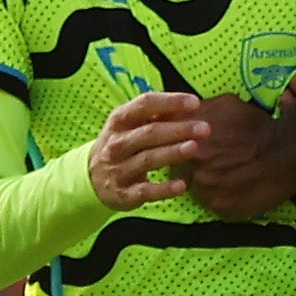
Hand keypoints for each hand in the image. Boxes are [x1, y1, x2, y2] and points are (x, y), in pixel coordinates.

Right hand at [90, 91, 209, 210]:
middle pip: (149, 133)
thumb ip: (157, 115)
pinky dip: (164, 189)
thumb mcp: (132, 126)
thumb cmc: (122, 146)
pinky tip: (182, 185)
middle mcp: (116, 144)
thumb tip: (188, 104)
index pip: (144, 105)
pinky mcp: (123, 193)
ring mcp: (118, 169)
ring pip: (147, 160)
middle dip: (178, 130)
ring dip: (172, 153)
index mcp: (119, 121)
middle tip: (204, 128)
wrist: (91, 179)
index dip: (170, 102)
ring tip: (195, 147)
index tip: (195, 103)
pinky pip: (145, 191)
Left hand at [172, 95, 295, 218]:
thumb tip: (182, 116)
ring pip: (195, 188)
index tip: (188, 149)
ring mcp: (203, 184)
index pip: (166, 145)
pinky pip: (212, 203)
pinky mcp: (217, 204)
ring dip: (207, 184)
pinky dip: (222, 198)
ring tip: (228, 177)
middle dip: (191, 166)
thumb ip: (198, 112)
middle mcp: (190, 159)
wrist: (288, 149)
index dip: (176, 147)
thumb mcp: (227, 105)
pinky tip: (236, 189)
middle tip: (214, 165)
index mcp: (188, 133)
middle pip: (178, 168)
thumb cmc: (259, 126)